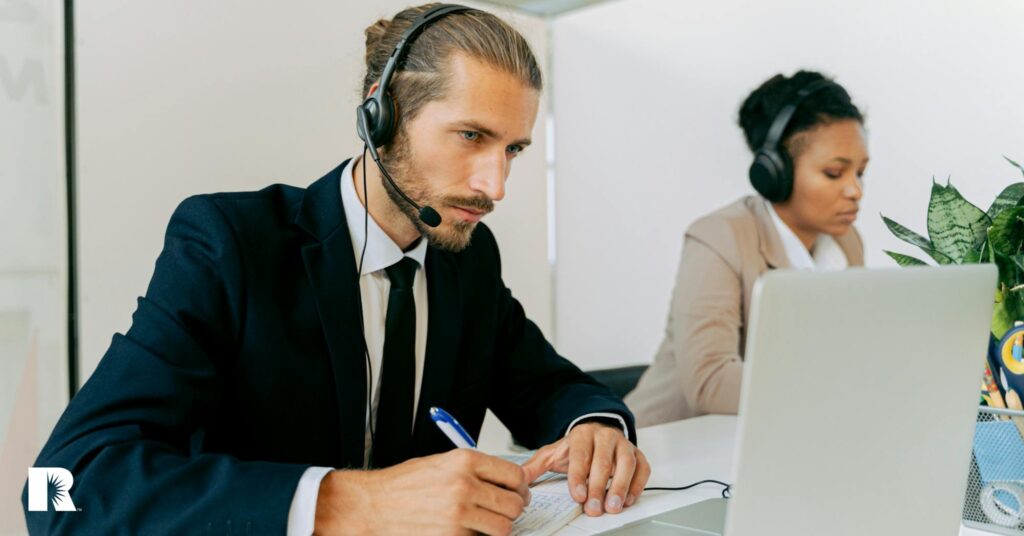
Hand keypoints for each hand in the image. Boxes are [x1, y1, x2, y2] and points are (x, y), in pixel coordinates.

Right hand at [314, 449, 529, 534]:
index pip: (514, 474)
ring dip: (499, 527)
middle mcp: (465, 485)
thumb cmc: (402, 484)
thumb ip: (473, 469)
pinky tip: (466, 530)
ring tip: (486, 522)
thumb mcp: (441, 463)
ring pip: (504, 526)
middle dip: (513, 508)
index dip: (519, 486)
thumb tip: (503, 479)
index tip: (516, 490)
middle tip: (505, 509)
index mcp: (465, 461)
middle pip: (514, 503)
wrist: (373, 504)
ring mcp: (460, 513)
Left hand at [522, 422, 649, 516]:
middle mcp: (605, 436)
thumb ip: (535, 466)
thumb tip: (518, 479)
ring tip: (613, 506)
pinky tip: (628, 499)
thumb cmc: (576, 447)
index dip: (579, 476)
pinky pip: (642, 468)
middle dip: (598, 487)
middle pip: (603, 462)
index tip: (578, 495)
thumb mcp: (553, 453)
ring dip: (620, 487)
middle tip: (594, 508)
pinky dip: (637, 484)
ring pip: (626, 464)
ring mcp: (623, 444)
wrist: (597, 431)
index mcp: (582, 435)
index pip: (581, 455)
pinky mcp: (638, 454)